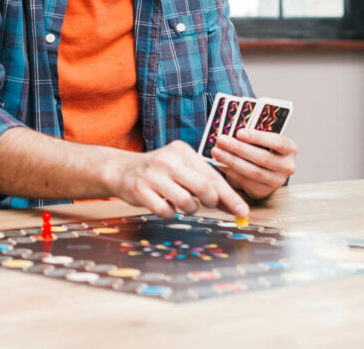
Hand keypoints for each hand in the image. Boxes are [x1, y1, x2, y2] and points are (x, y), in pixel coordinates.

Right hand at [105, 141, 247, 218]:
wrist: (121, 170)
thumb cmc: (159, 172)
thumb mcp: (182, 169)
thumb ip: (206, 184)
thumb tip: (235, 206)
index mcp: (182, 151)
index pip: (212, 176)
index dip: (229, 196)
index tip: (242, 212)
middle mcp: (168, 160)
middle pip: (203, 188)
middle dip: (210, 201)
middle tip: (205, 204)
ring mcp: (152, 175)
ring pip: (186, 202)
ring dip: (189, 208)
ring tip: (181, 202)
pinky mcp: (140, 190)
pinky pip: (166, 211)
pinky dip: (169, 213)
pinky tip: (164, 204)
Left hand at [212, 128, 297, 199]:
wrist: (265, 170)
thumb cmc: (262, 148)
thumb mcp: (263, 140)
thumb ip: (252, 135)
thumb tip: (231, 128)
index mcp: (290, 148)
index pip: (278, 142)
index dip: (258, 137)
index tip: (239, 132)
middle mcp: (287, 166)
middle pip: (262, 158)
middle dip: (239, 148)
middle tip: (222, 140)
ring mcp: (277, 181)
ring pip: (253, 171)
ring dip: (232, 160)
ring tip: (216, 151)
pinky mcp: (264, 191)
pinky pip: (245, 181)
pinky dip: (230, 171)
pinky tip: (219, 163)